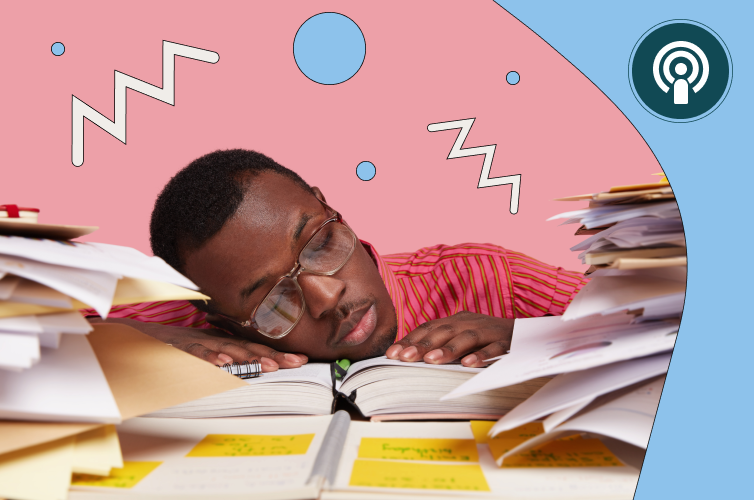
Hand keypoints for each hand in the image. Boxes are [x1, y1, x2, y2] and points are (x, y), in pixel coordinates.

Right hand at [88, 318, 307, 371]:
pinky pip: (192, 354)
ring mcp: (192, 344)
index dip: (276, 354)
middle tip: (296, 363)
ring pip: (224, 350)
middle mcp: (208, 340)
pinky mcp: (174, 349)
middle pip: (245, 348)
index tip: (301, 360)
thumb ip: (217, 363)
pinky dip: (207, 358)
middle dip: (272, 356)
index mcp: (216, 342)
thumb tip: (238, 375)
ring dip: (247, 358)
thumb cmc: (164, 349)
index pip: (251, 348)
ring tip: (270, 366)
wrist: (127, 336)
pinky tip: (222, 363)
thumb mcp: (195, 356)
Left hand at [384, 312, 512, 366]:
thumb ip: (443, 344)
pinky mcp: (508, 342)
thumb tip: (411, 357)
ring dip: (447, 349)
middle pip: (444, 331)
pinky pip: (494, 348)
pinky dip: (481, 355)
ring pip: (466, 338)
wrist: (529, 333)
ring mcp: (490, 331)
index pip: (429, 327)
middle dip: (422, 344)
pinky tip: (468, 364)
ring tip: (430, 360)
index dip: (410, 339)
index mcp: (458, 320)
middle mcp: (471, 322)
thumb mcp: (464, 337)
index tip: (392, 354)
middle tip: (404, 357)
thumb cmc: (489, 338)